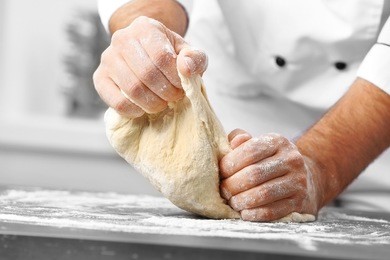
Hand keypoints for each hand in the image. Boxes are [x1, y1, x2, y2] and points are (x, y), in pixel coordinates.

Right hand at [93, 16, 207, 116]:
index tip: (182, 86)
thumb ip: (195, 58)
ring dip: (153, 103)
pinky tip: (144, 108)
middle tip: (174, 97)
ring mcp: (108, 58)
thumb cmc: (170, 56)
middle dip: (166, 92)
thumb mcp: (188, 53)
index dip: (175, 78)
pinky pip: (116, 102)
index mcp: (145, 28)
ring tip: (162, 102)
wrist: (146, 55)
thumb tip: (185, 68)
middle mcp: (122, 39)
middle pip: (147, 74)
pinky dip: (134, 110)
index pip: (161, 57)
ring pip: (132, 89)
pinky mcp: (99, 78)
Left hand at [219, 129, 320, 220]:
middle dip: (233, 185)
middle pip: (254, 173)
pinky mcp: (299, 201)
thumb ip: (241, 140)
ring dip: (242, 201)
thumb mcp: (257, 145)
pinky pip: (273, 211)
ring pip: (263, 193)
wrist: (301, 178)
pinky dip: (255, 214)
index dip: (230, 164)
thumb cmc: (268, 161)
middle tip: (223, 191)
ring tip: (233, 202)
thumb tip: (234, 142)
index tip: (220, 173)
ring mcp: (298, 181)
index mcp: (278, 141)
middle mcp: (291, 159)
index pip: (250, 151)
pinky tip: (245, 213)